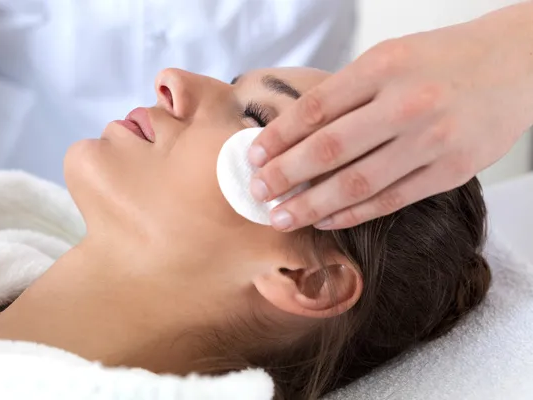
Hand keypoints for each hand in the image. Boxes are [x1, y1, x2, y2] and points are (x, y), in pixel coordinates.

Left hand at [249, 3, 532, 230]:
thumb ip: (349, 92)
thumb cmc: (444, 60)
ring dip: (311, 205)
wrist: (518, 64)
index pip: (315, 109)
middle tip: (257, 192)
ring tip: (281, 216)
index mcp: (384, 67)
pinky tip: (326, 220)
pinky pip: (391, 200)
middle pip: (328, 149)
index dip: (278, 137)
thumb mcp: (391, 57)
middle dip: (284, 175)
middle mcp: (406, 103)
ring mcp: (432, 140)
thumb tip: (296, 133)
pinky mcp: (451, 171)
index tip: (254, 156)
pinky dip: (353, 214)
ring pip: (357, 183)